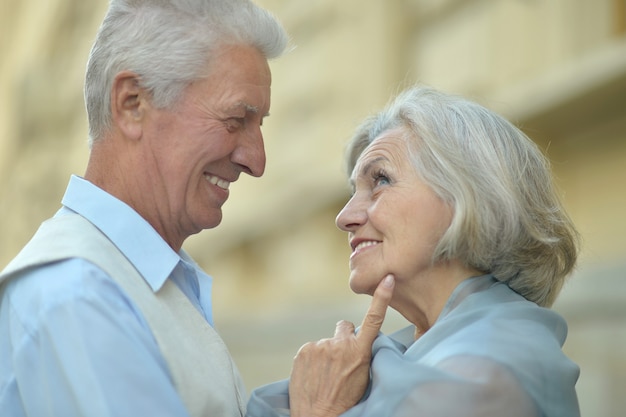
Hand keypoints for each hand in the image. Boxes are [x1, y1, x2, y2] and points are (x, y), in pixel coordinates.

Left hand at [289, 275, 394, 416]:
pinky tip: (314, 374)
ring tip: (325, 374)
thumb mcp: (364, 377)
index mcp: (360, 352)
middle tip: (340, 359)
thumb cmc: (344, 401)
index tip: (387, 279)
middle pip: (345, 326)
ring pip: (326, 341)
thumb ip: (362, 354)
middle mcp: (341, 344)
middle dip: (344, 337)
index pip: (374, 319)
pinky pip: (312, 348)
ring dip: (326, 352)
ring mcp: (320, 346)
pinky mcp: (304, 350)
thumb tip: (359, 340)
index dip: (381, 297)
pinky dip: (312, 358)